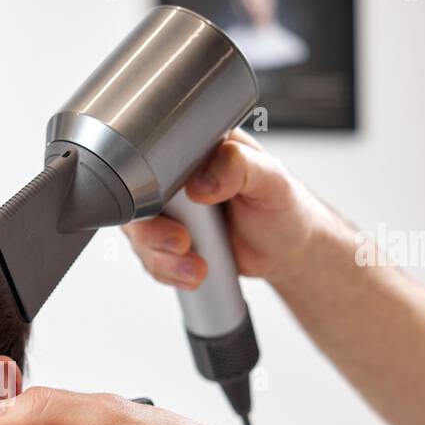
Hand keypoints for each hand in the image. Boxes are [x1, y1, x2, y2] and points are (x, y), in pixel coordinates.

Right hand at [122, 129, 334, 289]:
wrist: (287, 248)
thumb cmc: (283, 207)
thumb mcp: (272, 180)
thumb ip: (239, 167)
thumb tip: (201, 179)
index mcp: (197, 150)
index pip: (154, 159)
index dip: (151, 185)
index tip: (174, 208)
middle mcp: (176, 180)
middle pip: (136, 203)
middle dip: (152, 233)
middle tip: (181, 244)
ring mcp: (170, 213)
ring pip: (139, 237)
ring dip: (162, 259)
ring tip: (196, 268)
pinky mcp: (169, 241)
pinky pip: (150, 259)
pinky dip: (167, 272)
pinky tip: (192, 273)